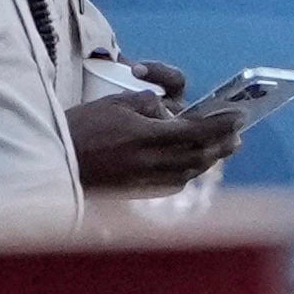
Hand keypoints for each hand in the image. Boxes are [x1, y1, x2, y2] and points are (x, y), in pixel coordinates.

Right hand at [65, 73, 255, 194]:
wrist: (57, 161)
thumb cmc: (82, 126)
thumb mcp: (116, 103)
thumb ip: (148, 104)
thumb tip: (169, 112)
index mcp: (144, 136)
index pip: (193, 130)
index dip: (218, 125)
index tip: (236, 117)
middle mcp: (148, 161)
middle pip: (196, 155)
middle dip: (220, 145)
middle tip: (237, 137)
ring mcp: (143, 179)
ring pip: (187, 172)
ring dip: (207, 161)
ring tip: (221, 151)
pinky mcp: (137, 191)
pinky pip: (171, 184)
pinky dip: (187, 174)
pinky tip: (192, 167)